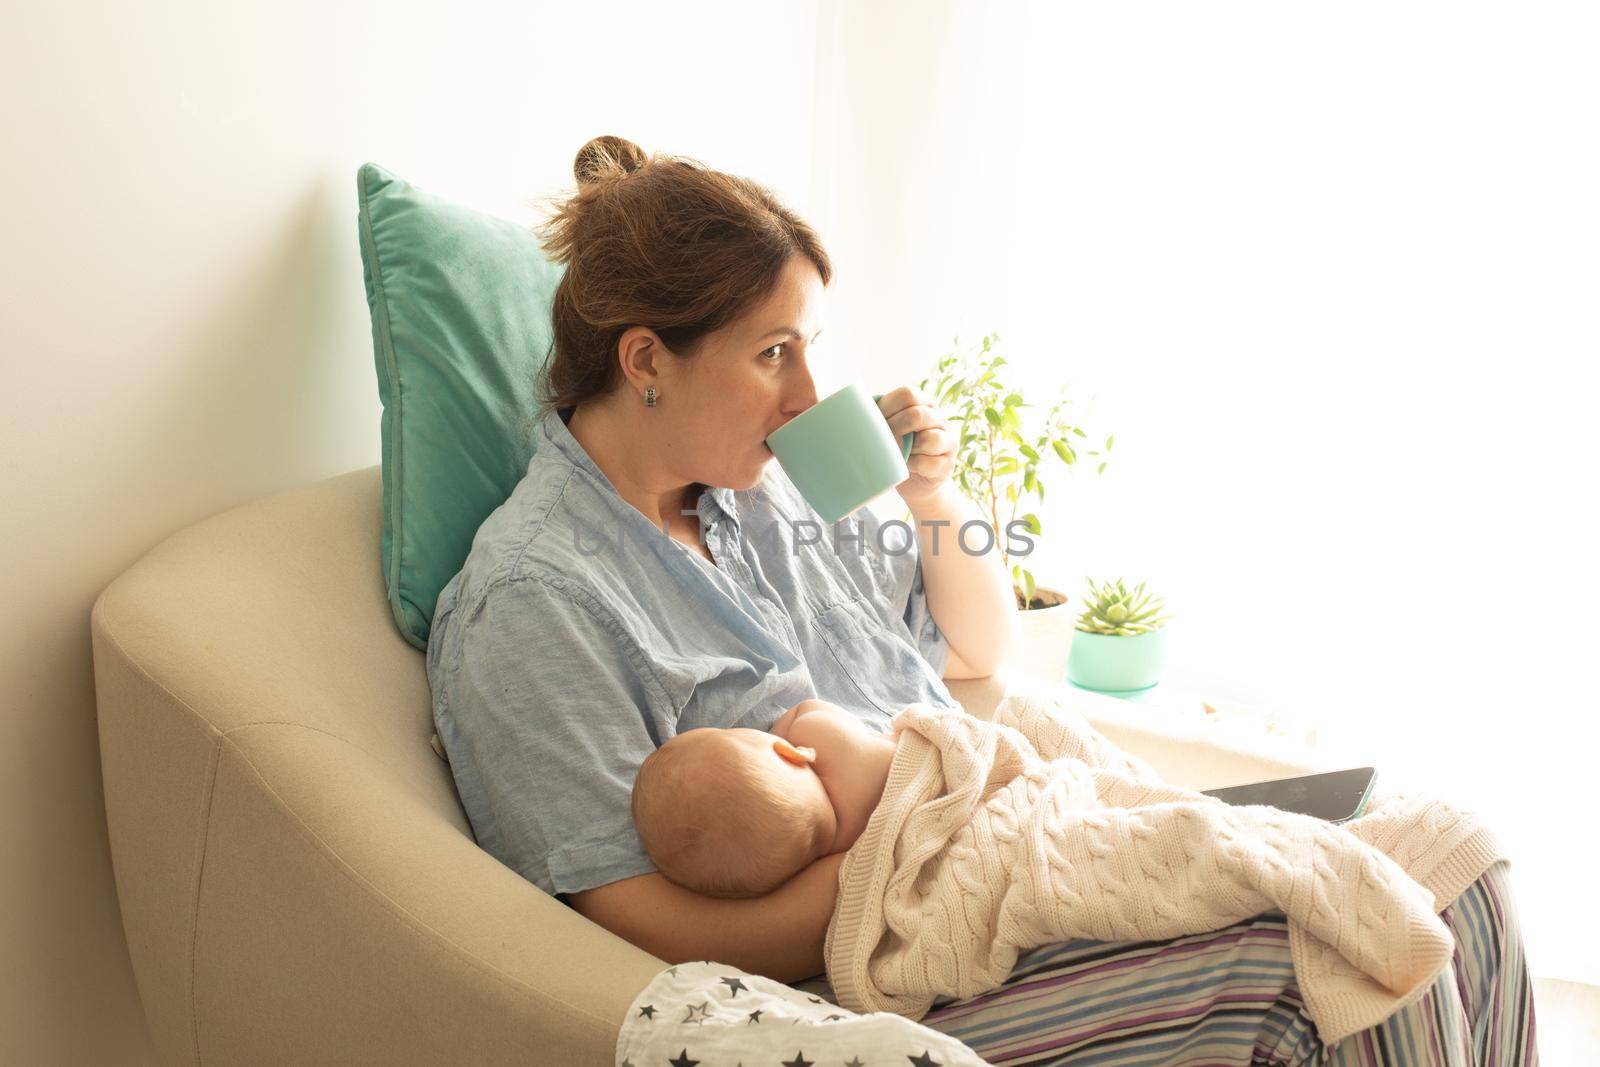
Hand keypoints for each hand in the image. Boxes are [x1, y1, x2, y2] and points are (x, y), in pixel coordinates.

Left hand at [877, 385, 955, 507]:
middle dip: (894, 428)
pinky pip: (930, 463)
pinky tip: (906, 467)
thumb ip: (878, 417)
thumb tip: (845, 410)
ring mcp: (948, 441)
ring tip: (898, 454)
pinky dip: (914, 466)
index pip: (908, 394)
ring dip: (908, 449)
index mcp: (924, 404)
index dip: (886, 407)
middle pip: (918, 414)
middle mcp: (940, 419)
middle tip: (881, 441)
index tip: (873, 422)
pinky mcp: (947, 465)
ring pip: (929, 439)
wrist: (916, 484)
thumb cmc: (897, 451)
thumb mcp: (889, 430)